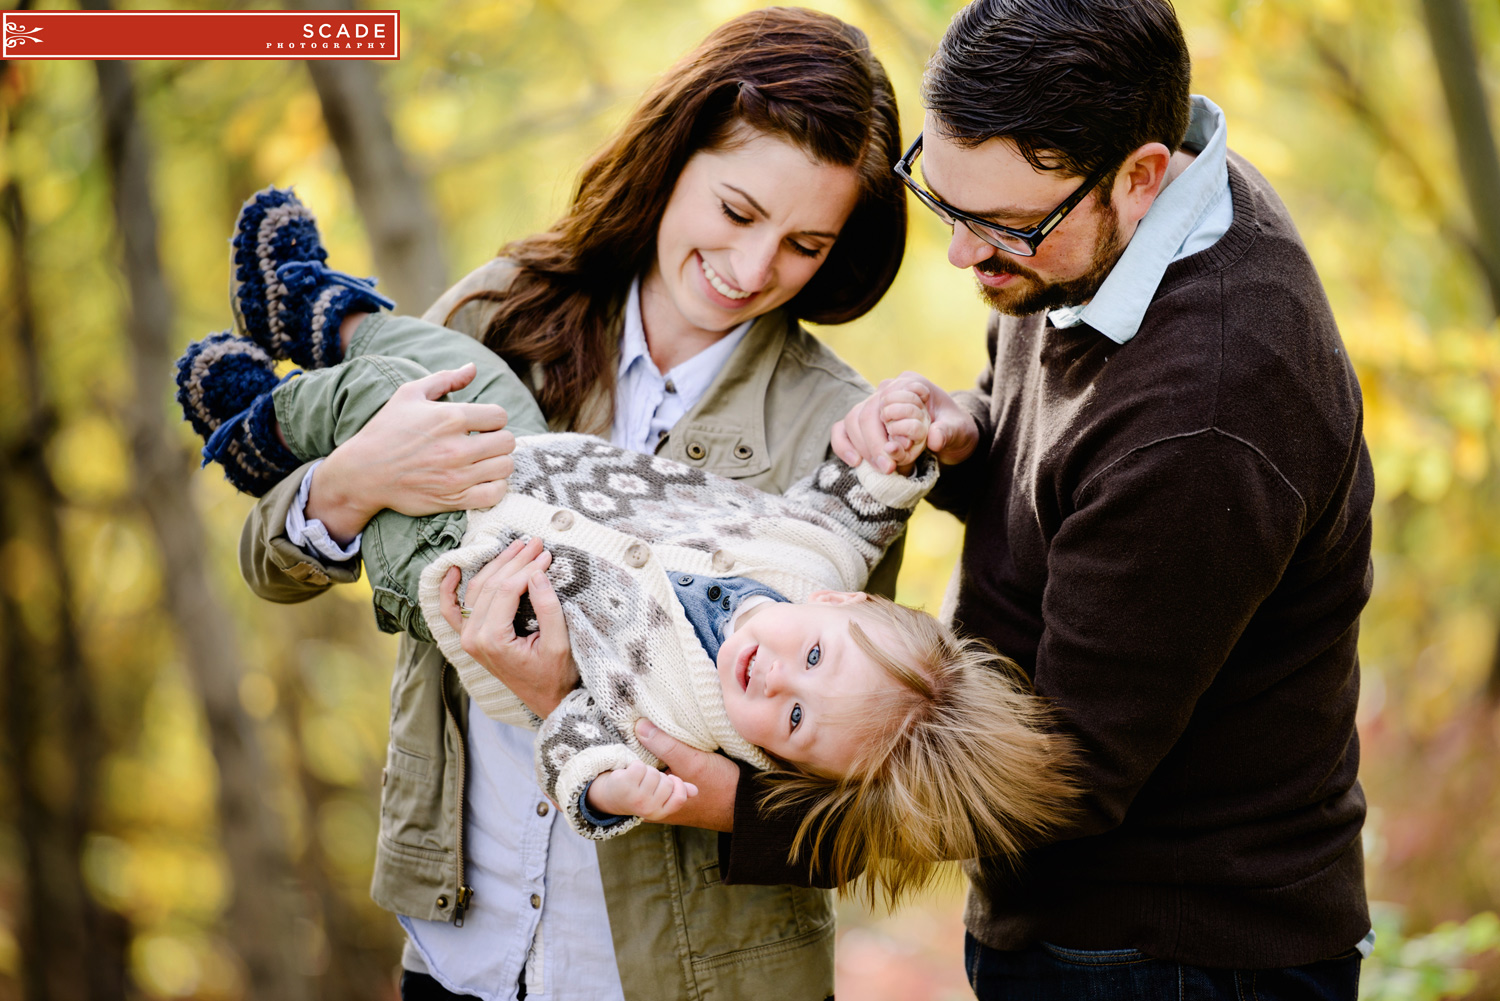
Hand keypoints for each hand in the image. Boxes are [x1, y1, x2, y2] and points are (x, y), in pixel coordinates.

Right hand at [307, 363, 515, 542]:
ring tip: (482, 461)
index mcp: (450, 417)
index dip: (492, 419)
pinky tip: (482, 480)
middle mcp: (458, 447)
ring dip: (497, 462)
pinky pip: (495, 494)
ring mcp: (457, 476)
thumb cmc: (386, 430)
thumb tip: (472, 368)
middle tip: (483, 443)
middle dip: (498, 439)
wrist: (363, 472)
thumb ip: (445, 379)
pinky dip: (495, 487)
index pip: (500, 416)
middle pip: (507, 442)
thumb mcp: (409, 394)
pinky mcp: (454, 499)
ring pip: (505, 467)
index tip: (480, 425)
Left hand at [438, 537, 579, 716]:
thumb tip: (536, 573)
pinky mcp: (471, 639)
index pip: (507, 590)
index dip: (528, 567)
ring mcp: (468, 639)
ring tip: (516, 547)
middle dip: (514, 561)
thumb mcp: (560, 644)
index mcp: (492, 640)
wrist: (549, 701)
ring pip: (476, 590)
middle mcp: (473, 639)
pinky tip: (452, 569)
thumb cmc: (557, 676)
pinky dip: (448, 590)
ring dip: (494, 565)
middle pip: (491, 585)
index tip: (547, 554)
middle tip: (536, 543)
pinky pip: (452, 611)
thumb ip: (548, 608)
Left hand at [587, 760, 697, 821]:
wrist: (611, 796)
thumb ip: (678, 792)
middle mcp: (648, 809)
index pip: (679, 798)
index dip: (677, 785)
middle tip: (647, 782)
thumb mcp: (659, 796)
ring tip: (637, 779)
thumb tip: (695, 791)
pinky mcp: (624, 786)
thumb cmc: (639, 793)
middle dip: (659, 777)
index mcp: (659, 813)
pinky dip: (635, 765)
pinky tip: (628, 774)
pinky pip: (640, 766)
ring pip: (654, 773)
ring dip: (646, 771)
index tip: (670, 778)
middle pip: (666, 782)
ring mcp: (635, 798)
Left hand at [632, 718, 738, 832]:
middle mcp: (655, 803)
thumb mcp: (691, 762)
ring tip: (656, 733)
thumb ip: (665, 745)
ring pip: (653, 769)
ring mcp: (666, 797)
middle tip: (643, 728)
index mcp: (651, 805)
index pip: (630, 776)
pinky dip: (666, 757)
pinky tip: (670, 743)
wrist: (747, 801)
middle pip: (639, 772)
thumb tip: (639, 726)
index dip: (630, 753)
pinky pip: (664, 770)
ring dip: (655, 752)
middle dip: (642, 751)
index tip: (632, 732)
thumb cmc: (720, 786)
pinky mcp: (677, 789)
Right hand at [831, 372, 979, 473]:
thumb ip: (949, 431)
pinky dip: (843, 445)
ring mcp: (873, 406)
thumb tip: (934, 437)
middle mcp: (888, 390)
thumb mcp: (960, 429)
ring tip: (881, 469)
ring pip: (852, 421)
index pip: (889, 398)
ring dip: (862, 447)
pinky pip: (842, 429)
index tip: (901, 451)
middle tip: (888, 467)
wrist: (951, 437)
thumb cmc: (955, 430)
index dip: (891, 426)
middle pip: (866, 412)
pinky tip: (854, 462)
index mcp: (911, 383)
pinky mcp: (864, 424)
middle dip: (874, 443)